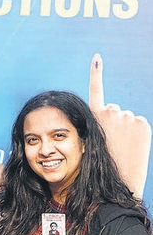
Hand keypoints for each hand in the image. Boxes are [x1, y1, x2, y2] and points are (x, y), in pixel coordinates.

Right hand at [88, 54, 150, 198]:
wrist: (119, 177)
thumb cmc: (102, 163)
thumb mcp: (92, 142)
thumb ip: (100, 124)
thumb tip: (111, 113)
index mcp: (94, 117)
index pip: (96, 90)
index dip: (96, 73)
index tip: (97, 57)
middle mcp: (110, 112)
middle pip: (113, 109)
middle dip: (114, 122)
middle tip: (114, 140)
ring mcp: (127, 116)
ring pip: (125, 117)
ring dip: (125, 129)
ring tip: (123, 145)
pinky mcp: (142, 123)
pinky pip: (138, 124)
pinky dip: (137, 133)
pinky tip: (134, 144)